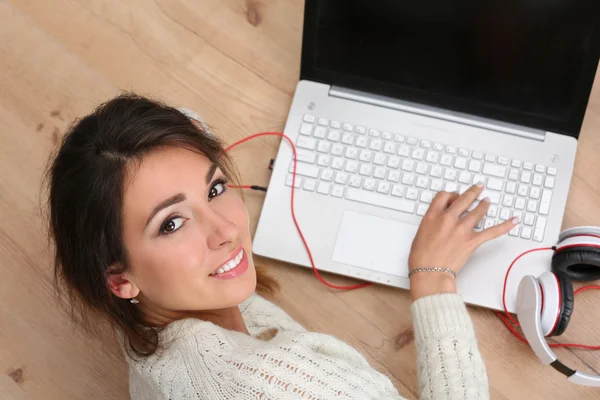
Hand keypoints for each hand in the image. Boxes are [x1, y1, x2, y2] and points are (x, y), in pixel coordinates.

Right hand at [408, 183, 518, 299]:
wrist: (429, 271)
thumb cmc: (421, 256)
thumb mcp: (421, 232)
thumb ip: (432, 221)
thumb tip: (440, 219)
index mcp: (433, 215)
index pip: (444, 196)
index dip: (451, 194)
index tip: (455, 195)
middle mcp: (448, 219)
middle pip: (464, 198)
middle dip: (473, 191)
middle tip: (478, 187)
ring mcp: (462, 229)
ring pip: (478, 211)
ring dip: (484, 204)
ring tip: (487, 201)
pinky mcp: (472, 240)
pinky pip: (492, 231)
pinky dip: (505, 225)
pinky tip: (513, 220)